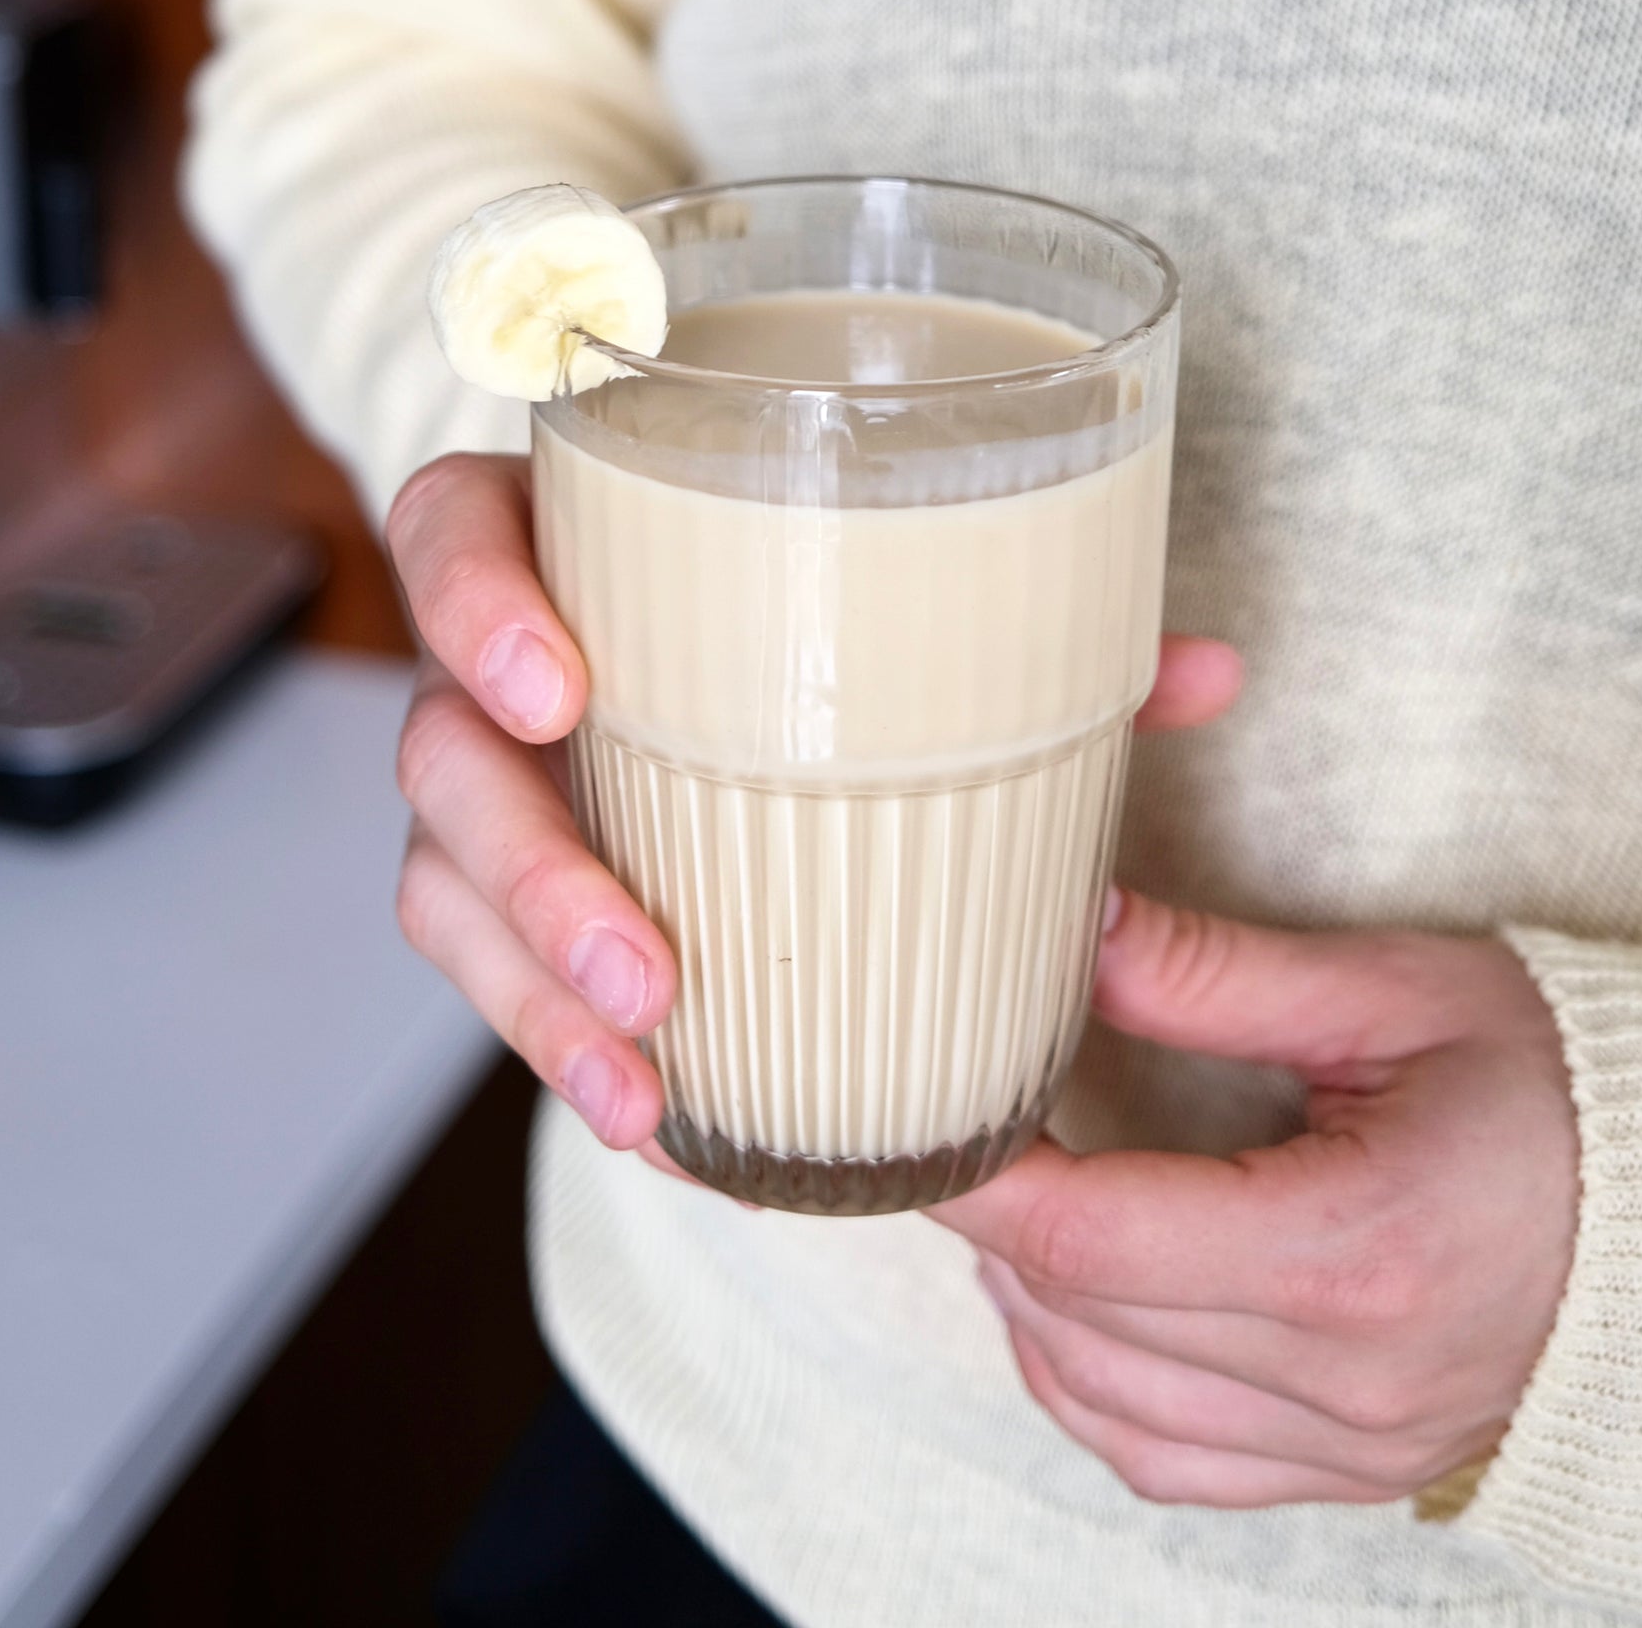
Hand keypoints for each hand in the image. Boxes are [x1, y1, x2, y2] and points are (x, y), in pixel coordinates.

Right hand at [386, 444, 1245, 1164]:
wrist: (725, 667)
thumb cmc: (814, 608)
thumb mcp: (906, 602)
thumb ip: (1039, 622)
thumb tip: (1207, 671)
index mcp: (569, 542)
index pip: (451, 530)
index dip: (474, 601)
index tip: (564, 690)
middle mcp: (501, 669)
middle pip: (435, 750)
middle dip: (529, 866)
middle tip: (647, 964)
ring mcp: (496, 787)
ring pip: (444, 884)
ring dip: (533, 995)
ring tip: (645, 1079)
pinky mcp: (510, 896)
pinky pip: (492, 973)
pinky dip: (559, 1045)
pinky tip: (650, 1112)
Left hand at [931, 899, 1578, 1507]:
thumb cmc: (1563, 1086)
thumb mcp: (1395, 996)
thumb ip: (1217, 975)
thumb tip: (1075, 932)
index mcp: (1350, 1250)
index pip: (1091, 1238)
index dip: (973, 1177)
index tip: (905, 1117)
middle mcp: (1341, 1378)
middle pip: (1079, 1314)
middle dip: (992, 1217)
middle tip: (957, 1117)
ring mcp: (1347, 1442)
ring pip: (1102, 1404)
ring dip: (1028, 1301)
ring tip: (1012, 1195)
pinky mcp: (1349, 1467)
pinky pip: (1166, 1461)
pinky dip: (1088, 1385)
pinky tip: (1075, 1304)